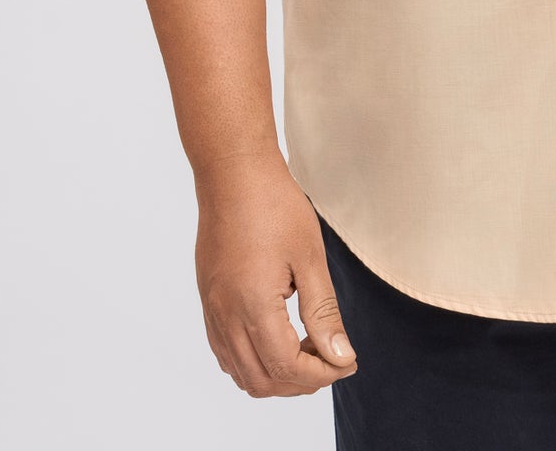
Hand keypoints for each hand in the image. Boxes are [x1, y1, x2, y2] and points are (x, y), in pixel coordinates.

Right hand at [194, 149, 358, 397]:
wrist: (233, 174)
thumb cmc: (274, 206)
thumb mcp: (310, 257)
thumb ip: (323, 312)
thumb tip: (340, 356)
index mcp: (253, 306)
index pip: (287, 368)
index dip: (322, 374)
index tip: (348, 361)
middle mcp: (226, 316)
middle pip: (262, 380)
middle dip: (302, 381)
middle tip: (333, 358)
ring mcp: (212, 310)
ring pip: (241, 372)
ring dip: (277, 375)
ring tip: (310, 349)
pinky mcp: (208, 301)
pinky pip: (226, 352)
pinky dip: (254, 361)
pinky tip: (280, 339)